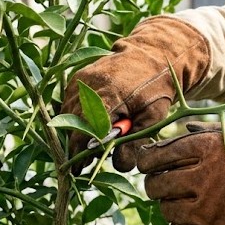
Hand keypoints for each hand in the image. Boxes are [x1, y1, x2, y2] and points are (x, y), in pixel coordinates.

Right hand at [61, 17, 209, 171]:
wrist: (153, 55)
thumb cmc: (157, 87)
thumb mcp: (153, 117)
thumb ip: (136, 142)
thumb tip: (121, 166)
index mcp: (109, 94)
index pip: (85, 129)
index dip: (80, 152)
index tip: (80, 169)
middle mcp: (89, 85)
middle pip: (73, 125)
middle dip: (78, 146)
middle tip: (87, 162)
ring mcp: (80, 80)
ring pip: (68, 116)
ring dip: (77, 132)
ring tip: (92, 144)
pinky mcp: (77, 78)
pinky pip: (69, 105)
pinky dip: (76, 117)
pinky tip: (91, 125)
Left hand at [138, 121, 224, 224]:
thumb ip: (213, 132)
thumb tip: (186, 129)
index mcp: (207, 147)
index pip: (156, 156)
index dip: (148, 161)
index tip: (150, 164)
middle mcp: (200, 178)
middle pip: (155, 187)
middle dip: (156, 185)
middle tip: (164, 185)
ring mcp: (206, 211)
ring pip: (166, 213)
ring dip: (172, 207)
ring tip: (187, 203)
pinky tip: (199, 220)